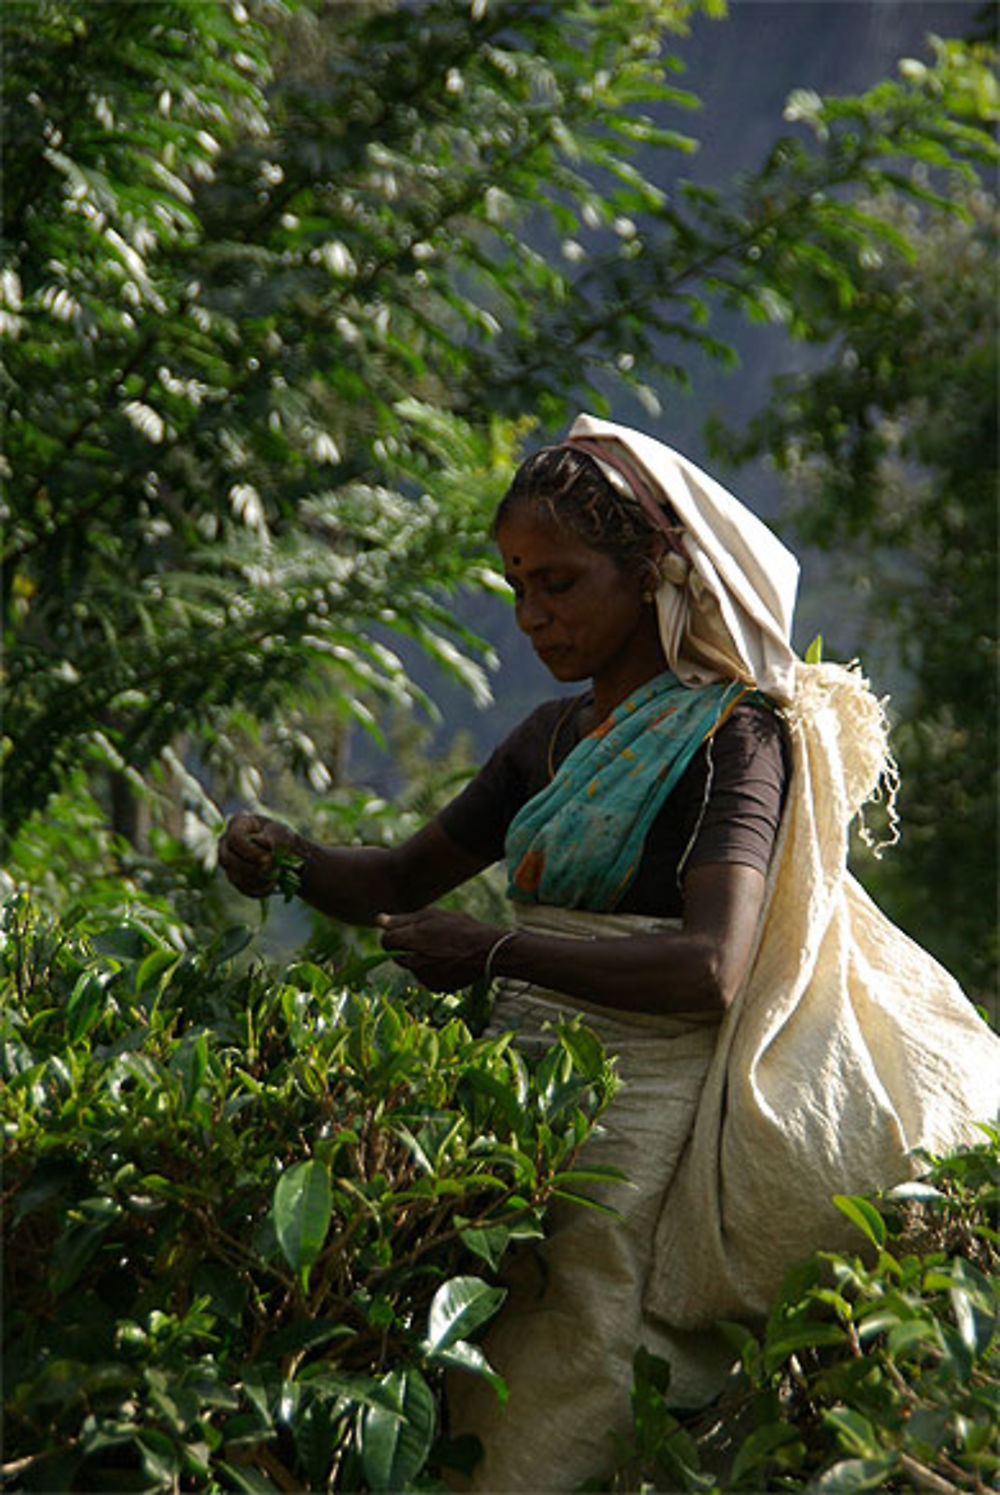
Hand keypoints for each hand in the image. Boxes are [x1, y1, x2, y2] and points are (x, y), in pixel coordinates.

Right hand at [217, 812, 306, 898]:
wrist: (287, 854)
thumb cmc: (282, 837)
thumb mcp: (280, 832)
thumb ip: (270, 836)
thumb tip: (259, 841)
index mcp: (238, 823)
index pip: (234, 839)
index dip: (250, 851)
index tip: (269, 858)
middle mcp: (226, 842)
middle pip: (228, 860)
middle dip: (252, 868)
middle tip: (273, 869)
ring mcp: (228, 862)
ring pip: (235, 877)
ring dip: (258, 879)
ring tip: (277, 874)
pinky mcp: (235, 878)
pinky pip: (244, 888)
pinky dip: (260, 888)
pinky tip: (273, 883)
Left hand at [376, 908, 500, 991]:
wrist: (488, 951)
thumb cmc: (460, 927)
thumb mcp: (431, 916)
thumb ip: (402, 920)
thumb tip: (378, 920)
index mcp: (410, 941)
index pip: (386, 940)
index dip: (395, 933)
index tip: (409, 930)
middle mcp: (413, 962)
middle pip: (397, 955)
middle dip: (406, 947)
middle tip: (428, 938)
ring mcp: (423, 977)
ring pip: (412, 967)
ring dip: (419, 958)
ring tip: (443, 948)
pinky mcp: (435, 987)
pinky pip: (425, 977)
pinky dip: (431, 970)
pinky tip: (448, 961)